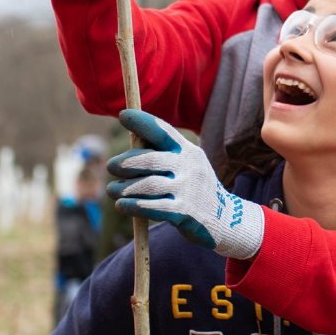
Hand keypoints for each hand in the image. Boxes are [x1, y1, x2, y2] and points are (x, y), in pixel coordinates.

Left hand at [108, 111, 264, 261]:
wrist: (225, 219)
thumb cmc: (194, 188)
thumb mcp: (185, 165)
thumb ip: (161, 154)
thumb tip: (130, 142)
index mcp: (188, 151)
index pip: (163, 131)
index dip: (142, 122)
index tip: (123, 115)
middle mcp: (189, 166)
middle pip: (150, 159)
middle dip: (125, 162)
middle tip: (111, 166)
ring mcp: (188, 189)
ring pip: (147, 185)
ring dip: (124, 187)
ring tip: (112, 189)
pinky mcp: (185, 212)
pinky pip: (153, 207)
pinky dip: (133, 206)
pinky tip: (121, 206)